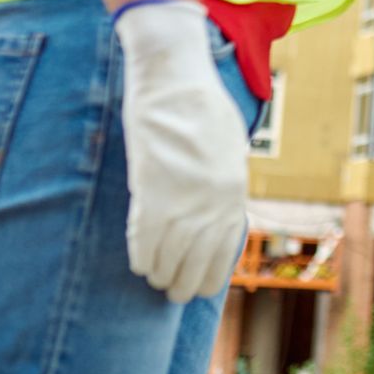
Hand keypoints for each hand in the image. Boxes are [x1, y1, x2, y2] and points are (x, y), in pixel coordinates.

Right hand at [114, 0, 250, 302]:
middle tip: (171, 291)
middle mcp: (213, 206)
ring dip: (160, 274)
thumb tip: (213, 217)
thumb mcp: (225, 152)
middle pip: (196, 266)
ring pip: (169, 261)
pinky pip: (144, 244)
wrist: (175, 82)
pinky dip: (141, 258)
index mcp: (234, 194)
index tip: (197, 288)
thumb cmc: (201, 109)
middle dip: (182, 284)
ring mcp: (183, 203)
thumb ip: (220, 187)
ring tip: (154, 277)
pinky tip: (139, 263)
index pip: (223, 255)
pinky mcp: (151, 195)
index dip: (208, 278)